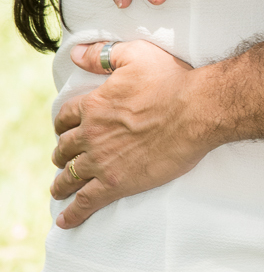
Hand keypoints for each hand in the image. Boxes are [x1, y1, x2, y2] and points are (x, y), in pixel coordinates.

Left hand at [51, 40, 206, 226]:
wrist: (196, 110)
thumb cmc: (171, 80)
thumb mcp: (136, 55)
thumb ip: (102, 54)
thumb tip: (75, 52)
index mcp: (94, 104)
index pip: (65, 117)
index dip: (62, 123)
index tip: (64, 129)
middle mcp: (92, 134)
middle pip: (64, 148)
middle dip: (61, 154)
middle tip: (63, 159)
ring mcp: (102, 161)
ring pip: (69, 176)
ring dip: (61, 184)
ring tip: (59, 190)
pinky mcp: (116, 183)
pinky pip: (85, 202)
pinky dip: (72, 213)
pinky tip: (65, 220)